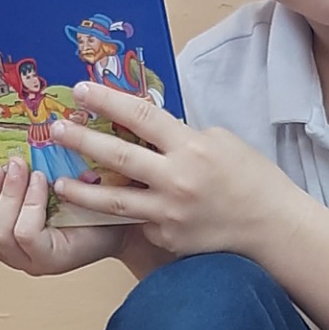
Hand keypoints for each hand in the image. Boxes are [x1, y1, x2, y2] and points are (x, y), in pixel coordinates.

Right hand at [0, 154, 129, 274]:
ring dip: (6, 194)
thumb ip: (12, 176)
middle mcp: (12, 254)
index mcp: (1, 238)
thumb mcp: (39, 182)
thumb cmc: (84, 195)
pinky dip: (29, 203)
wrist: (127, 213)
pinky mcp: (52, 259)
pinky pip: (25, 233)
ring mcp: (31, 261)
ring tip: (23, 169)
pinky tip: (43, 184)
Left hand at [48, 83, 306, 259]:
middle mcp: (176, 180)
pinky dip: (122, 215)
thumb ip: (182, 136)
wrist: (272, 229)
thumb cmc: (252, 179)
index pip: (141, 116)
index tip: (81, 90)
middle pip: (117, 156)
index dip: (107, 101)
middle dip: (81, 140)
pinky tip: (103, 210)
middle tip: (55, 130)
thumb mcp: (222, 142)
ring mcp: (169, 214)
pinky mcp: (167, 238)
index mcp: (192, 147)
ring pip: (113, 201)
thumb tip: (149, 128)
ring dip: (82, 191)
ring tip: (59, 184)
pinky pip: (138, 222)